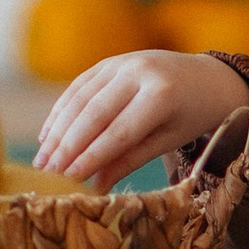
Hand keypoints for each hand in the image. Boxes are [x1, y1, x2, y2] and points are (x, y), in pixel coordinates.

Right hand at [36, 50, 248, 191]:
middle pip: (94, 114)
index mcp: (161, 94)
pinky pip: (78, 87)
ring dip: (56, 131)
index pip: (119, 132)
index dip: (91, 157)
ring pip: (80, 99)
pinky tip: (47, 136)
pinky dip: (60, 111)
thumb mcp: (168, 141)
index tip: (68, 179)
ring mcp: (121, 62)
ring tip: (41, 162)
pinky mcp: (109, 61)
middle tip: (46, 174)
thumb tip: (95, 187)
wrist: (207, 77)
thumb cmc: (191, 116)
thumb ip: (131, 159)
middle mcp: (139, 71)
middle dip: (67, 147)